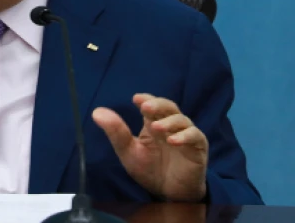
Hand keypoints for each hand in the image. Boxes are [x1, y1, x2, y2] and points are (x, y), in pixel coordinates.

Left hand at [92, 93, 207, 201]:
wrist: (168, 194)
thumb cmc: (149, 170)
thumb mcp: (129, 152)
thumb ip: (116, 133)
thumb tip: (97, 112)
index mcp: (152, 123)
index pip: (151, 105)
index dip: (146, 100)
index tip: (136, 99)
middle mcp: (170, 125)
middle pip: (169, 107)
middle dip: (158, 105)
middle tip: (146, 107)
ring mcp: (185, 135)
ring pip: (182, 120)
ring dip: (169, 122)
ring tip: (156, 128)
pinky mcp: (198, 148)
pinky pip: (195, 137)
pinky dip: (185, 136)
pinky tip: (172, 141)